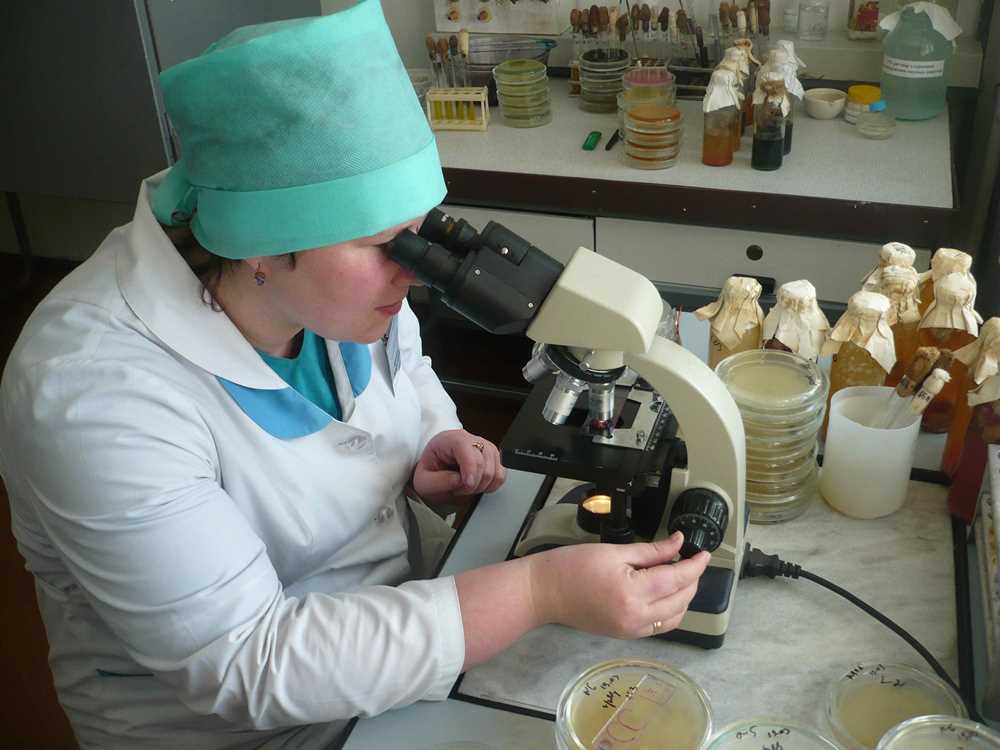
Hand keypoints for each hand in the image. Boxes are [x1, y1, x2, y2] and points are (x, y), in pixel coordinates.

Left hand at [412, 429, 505, 503]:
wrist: (435, 471)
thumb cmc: (430, 473)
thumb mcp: (423, 481)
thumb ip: (439, 481)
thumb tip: (459, 480)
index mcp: (450, 439)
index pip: (466, 448)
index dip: (470, 469)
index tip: (467, 485)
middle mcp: (470, 440)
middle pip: (484, 462)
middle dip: (473, 483)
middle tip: (458, 490)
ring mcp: (484, 447)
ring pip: (495, 470)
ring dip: (482, 485)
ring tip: (466, 488)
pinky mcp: (493, 458)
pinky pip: (501, 474)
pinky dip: (491, 485)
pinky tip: (478, 486)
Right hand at [527, 532, 709, 638]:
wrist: (544, 592)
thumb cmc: (572, 566)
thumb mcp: (614, 551)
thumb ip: (651, 551)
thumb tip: (678, 543)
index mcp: (633, 593)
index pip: (678, 579)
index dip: (695, 565)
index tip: (704, 552)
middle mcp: (636, 618)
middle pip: (681, 600)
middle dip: (691, 579)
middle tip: (688, 559)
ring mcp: (631, 630)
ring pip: (674, 618)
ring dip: (683, 597)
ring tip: (678, 575)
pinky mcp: (625, 635)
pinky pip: (659, 626)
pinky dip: (669, 610)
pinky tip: (664, 593)